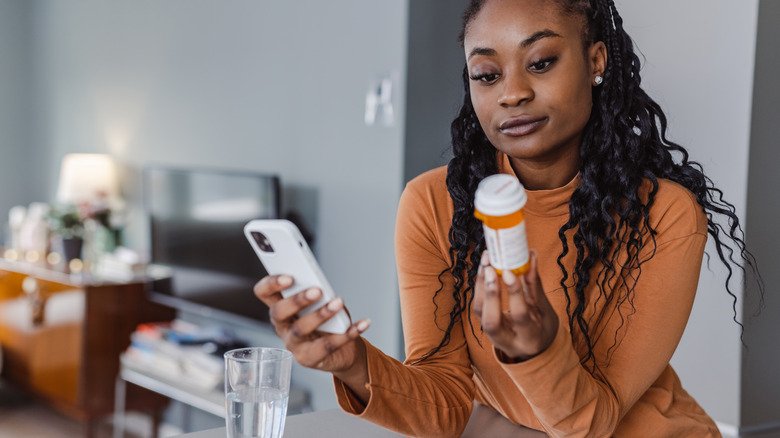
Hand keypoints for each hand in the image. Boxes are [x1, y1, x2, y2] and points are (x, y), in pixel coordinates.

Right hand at [254, 275, 370, 373]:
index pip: (264, 292)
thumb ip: (318, 294)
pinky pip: (328, 346)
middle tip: (317, 291)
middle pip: (279, 312)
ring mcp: (293, 345)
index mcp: (281, 307)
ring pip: (301, 329)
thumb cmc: (328, 321)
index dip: (271, 283)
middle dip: (296, 300)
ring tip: (338, 303)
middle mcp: (282, 326)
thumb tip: (322, 288)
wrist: (342, 351)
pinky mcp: (309, 359)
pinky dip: (349, 332)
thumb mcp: (322, 303)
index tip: (289, 277)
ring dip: (321, 314)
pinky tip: (362, 323)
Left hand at [473, 251, 558, 361]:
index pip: (520, 316)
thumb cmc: (542, 326)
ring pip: (480, 313)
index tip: (508, 271)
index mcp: (529, 338)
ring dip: (480, 285)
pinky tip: (483, 268)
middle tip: (489, 267)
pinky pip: (478, 306)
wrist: (533, 347)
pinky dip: (479, 286)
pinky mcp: (483, 326)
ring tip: (485, 261)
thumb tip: (531, 255)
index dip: (514, 293)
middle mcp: (508, 342)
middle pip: (492, 321)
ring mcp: (492, 336)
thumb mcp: (544, 309)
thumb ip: (535, 284)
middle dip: (489, 293)